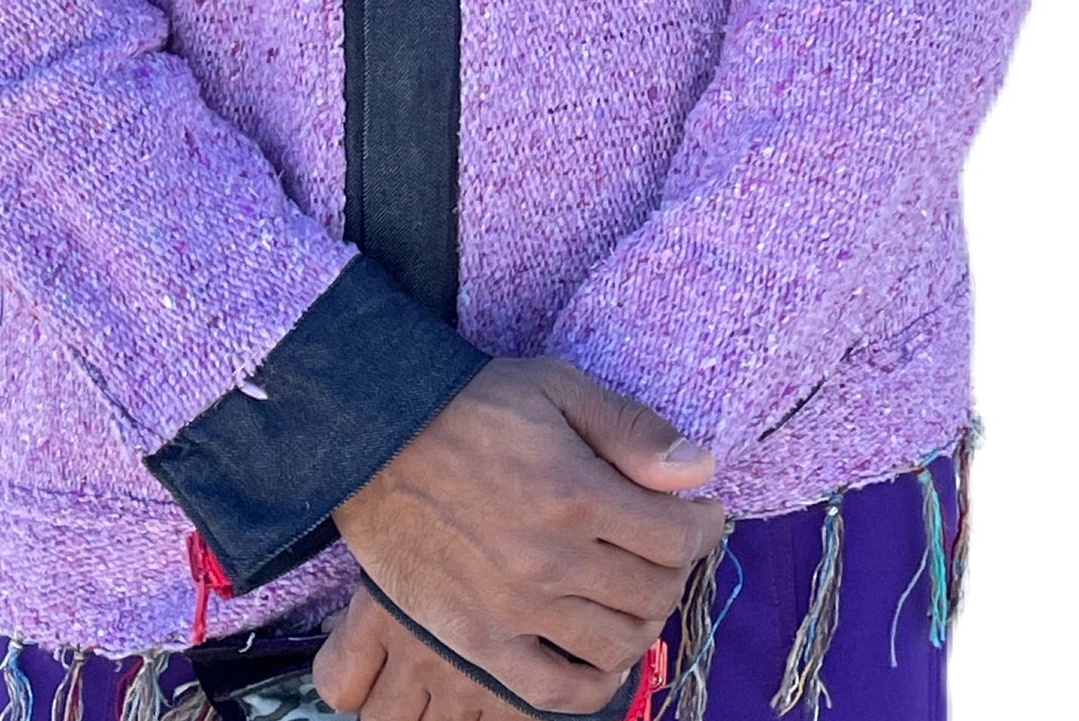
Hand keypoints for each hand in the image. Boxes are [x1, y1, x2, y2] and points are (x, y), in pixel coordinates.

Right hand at [329, 358, 721, 714]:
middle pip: (653, 591)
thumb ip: (630, 429)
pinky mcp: (476, 642)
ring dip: (642, 619)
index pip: (676, 536)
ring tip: (635, 590)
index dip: (703, 525)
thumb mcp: (555, 387)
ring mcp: (511, 610)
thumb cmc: (470, 404)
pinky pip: (556, 691)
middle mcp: (550, 561)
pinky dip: (595, 682)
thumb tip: (702, 470)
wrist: (375, 438)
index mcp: (575, 494)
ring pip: (616, 644)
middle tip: (667, 545)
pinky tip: (602, 652)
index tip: (701, 512)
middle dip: (675, 567)